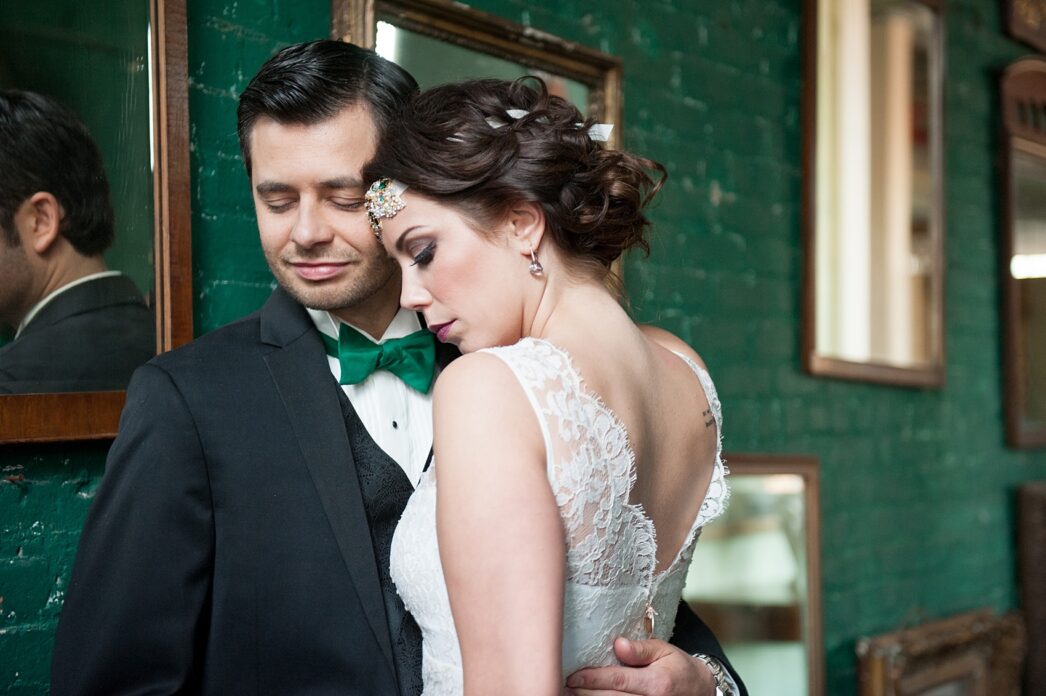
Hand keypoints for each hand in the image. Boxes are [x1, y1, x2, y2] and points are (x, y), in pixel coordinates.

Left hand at [565, 637, 716, 695]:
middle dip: (583, 693)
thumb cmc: (678, 668)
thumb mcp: (664, 651)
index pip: (617, 681)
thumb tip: (618, 645)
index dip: (592, 679)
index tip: (572, 676)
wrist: (700, 691)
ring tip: (569, 692)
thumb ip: (640, 650)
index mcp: (655, 684)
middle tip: (562, 684)